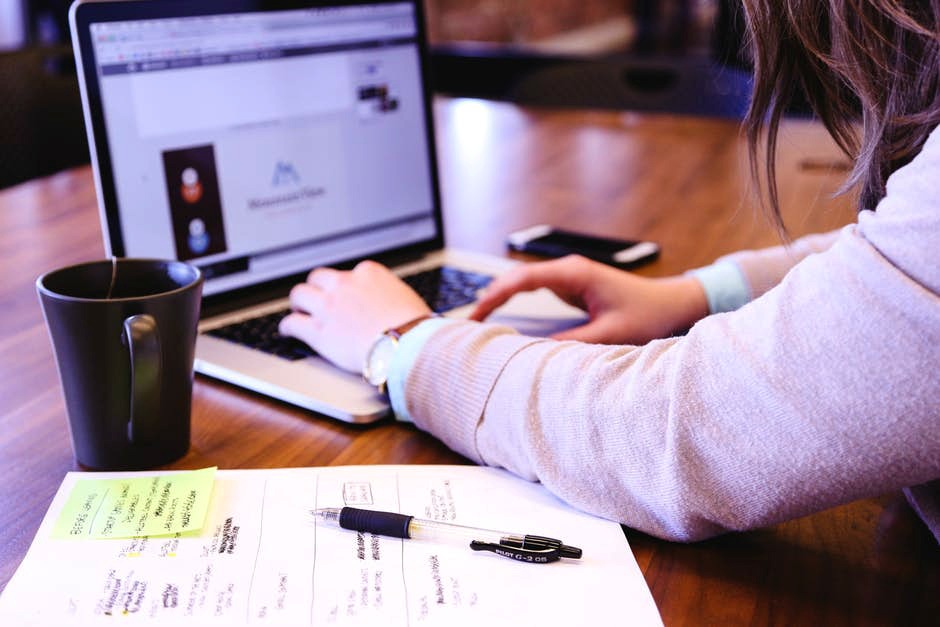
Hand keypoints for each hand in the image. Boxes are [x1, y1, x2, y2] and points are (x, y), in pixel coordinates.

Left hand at [278, 261, 431, 372]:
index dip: (344, 286)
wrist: (407, 345)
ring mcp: (329, 307)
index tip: (344, 295)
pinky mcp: (318, 331)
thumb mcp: (405, 297)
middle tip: (316, 299)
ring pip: (300, 294)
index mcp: (368, 273)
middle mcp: (344, 284)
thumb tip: (390, 303)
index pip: (348, 273)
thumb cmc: (415, 327)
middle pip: (318, 277)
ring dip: (298, 303)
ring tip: (298, 311)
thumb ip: (389, 295)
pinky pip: (292, 323)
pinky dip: (288, 327)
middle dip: (316, 288)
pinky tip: (288, 331)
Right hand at [470, 255, 708, 344]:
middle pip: (515, 278)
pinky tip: (500, 317)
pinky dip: (514, 302)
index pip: (522, 279)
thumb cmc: (648, 315)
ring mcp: (569, 276)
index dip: (494, 296)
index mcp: (574, 274)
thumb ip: (572, 343)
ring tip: (476, 322)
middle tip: (466, 324)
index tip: (475, 316)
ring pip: (522, 283)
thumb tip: (534, 354)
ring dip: (499, 299)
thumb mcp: (610, 334)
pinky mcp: (571, 286)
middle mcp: (568, 270)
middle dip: (489, 297)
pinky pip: (534, 290)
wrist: (672, 303)